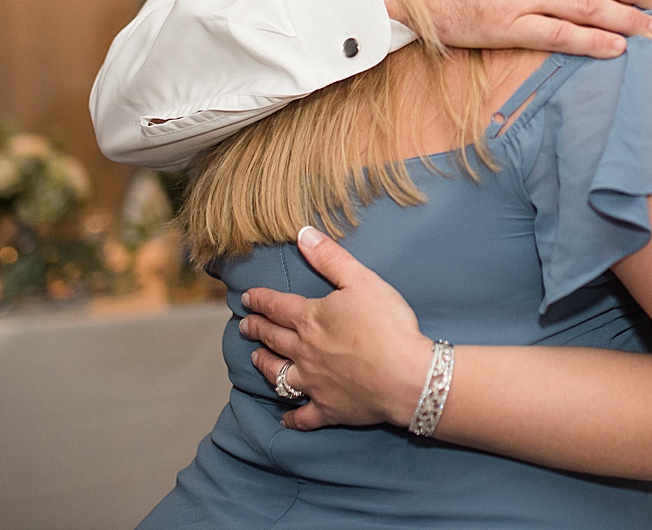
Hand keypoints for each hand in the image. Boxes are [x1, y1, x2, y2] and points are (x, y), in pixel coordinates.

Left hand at [240, 226, 434, 430]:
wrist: (406, 376)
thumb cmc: (387, 325)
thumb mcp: (361, 281)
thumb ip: (330, 258)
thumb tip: (303, 234)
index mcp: (311, 319)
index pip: (277, 306)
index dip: (260, 300)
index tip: (247, 298)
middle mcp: (304, 352)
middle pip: (273, 338)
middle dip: (256, 329)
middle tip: (245, 326)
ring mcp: (313, 383)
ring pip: (278, 375)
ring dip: (264, 365)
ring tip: (255, 359)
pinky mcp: (328, 409)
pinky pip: (302, 416)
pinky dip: (291, 417)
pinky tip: (285, 417)